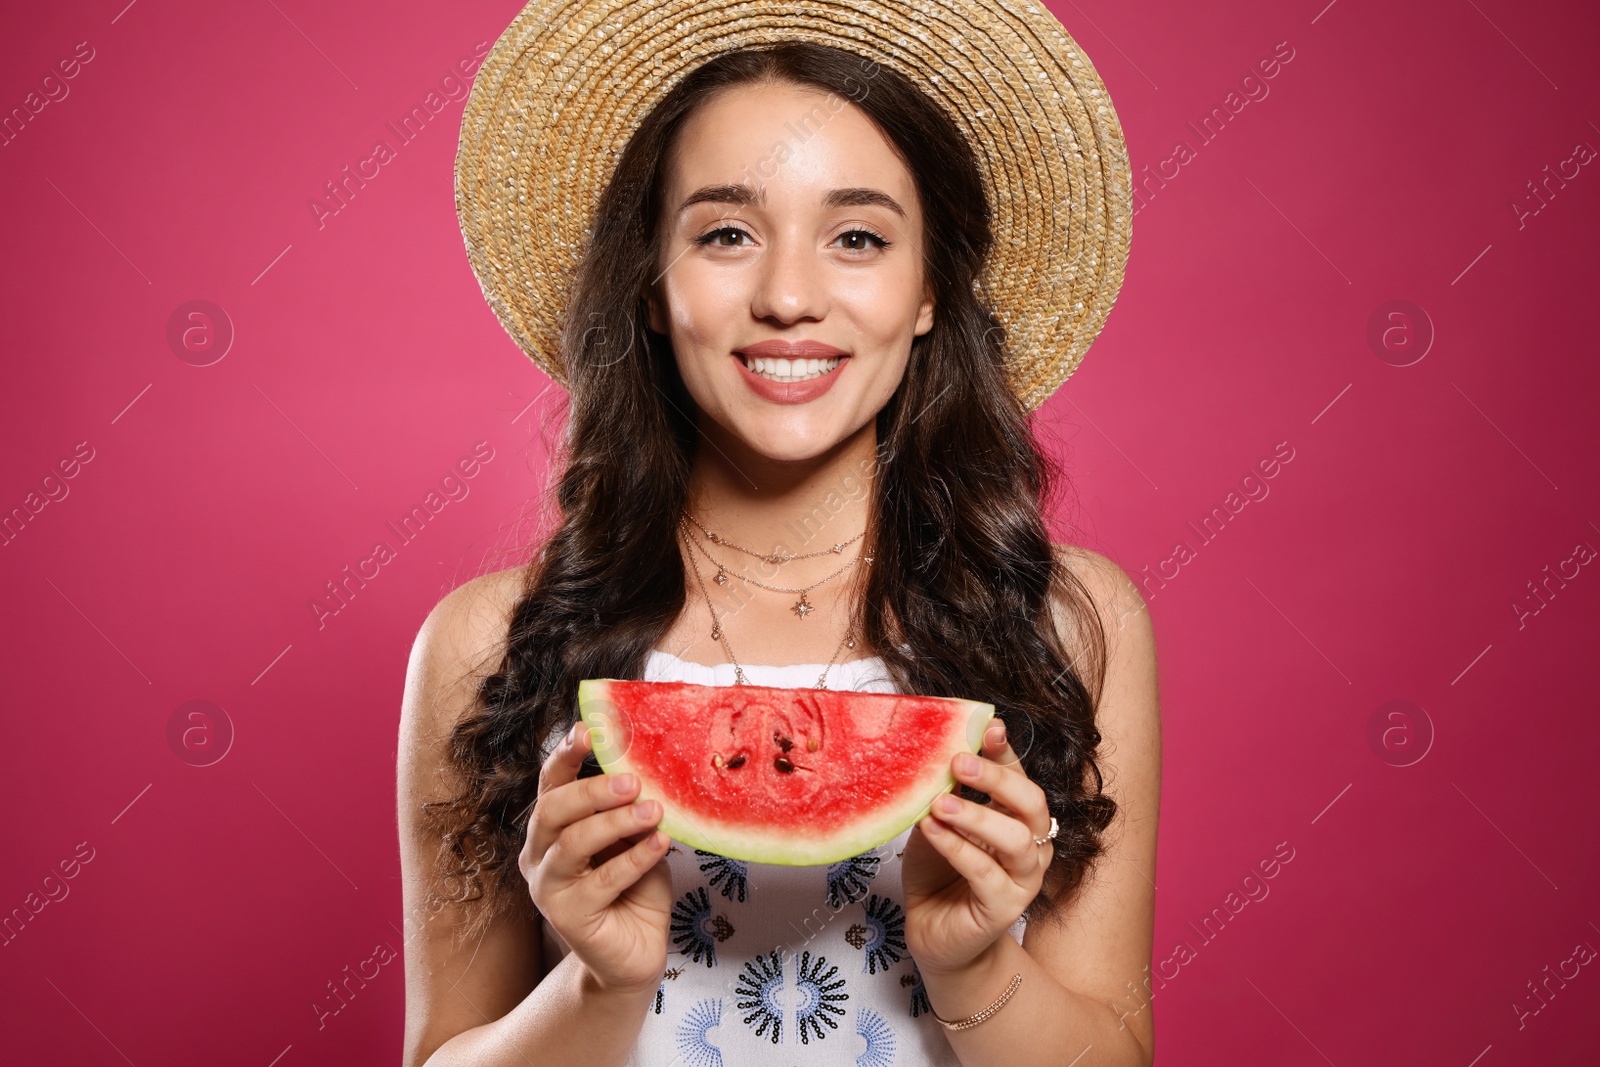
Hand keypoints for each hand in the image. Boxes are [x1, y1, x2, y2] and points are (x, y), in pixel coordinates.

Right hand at [519, 721, 672, 995]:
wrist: (636, 951)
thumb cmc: (634, 888)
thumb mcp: (632, 838)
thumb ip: (629, 808)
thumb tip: (648, 767)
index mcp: (551, 829)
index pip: (550, 784)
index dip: (565, 756)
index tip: (587, 730)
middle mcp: (539, 855)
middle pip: (552, 810)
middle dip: (592, 790)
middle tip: (633, 780)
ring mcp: (548, 888)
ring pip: (573, 844)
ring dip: (616, 822)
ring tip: (654, 811)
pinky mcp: (567, 918)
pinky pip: (602, 881)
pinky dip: (634, 858)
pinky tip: (660, 844)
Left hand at [901, 720, 1052, 974]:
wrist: (932, 932)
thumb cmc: (937, 871)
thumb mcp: (938, 821)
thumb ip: (945, 791)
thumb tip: (931, 749)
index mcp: (1016, 818)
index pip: (1019, 776)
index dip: (1006, 751)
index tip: (989, 726)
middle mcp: (1030, 845)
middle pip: (1031, 803)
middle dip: (997, 778)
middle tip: (959, 761)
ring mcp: (1023, 879)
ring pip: (1016, 840)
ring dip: (977, 815)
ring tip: (940, 801)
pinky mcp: (1004, 908)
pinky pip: (986, 873)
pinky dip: (957, 847)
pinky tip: (932, 829)